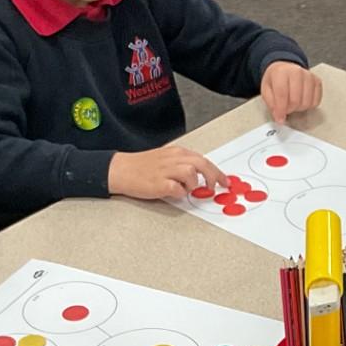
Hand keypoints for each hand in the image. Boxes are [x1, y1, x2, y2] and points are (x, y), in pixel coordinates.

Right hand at [109, 145, 228, 201]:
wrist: (120, 169)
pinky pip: (177, 189)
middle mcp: (173, 159)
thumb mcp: (166, 159)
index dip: (216, 172)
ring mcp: (166, 171)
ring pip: (192, 173)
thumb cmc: (142, 166)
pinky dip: (179, 193)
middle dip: (213, 176)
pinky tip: (172, 193)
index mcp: (177, 153)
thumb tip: (201, 176)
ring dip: (192, 184)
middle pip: (202, 164)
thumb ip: (183, 165)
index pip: (203, 160)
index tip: (224, 181)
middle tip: (213, 188)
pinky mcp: (159, 183)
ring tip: (182, 189)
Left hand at [260, 62, 322, 125]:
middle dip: (289, 109)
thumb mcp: (266, 89)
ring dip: (299, 108)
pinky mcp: (317, 81)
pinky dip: (309, 105)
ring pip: (307, 102)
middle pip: (296, 100)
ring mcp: (309, 76)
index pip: (282, 95)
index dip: (281, 110)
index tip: (280, 119)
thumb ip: (271, 103)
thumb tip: (279, 116)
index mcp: (281, 73)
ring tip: (293, 103)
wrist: (285, 69)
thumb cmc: (275, 78)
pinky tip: (302, 101)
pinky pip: (316, 101)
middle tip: (285, 109)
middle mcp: (297, 72)